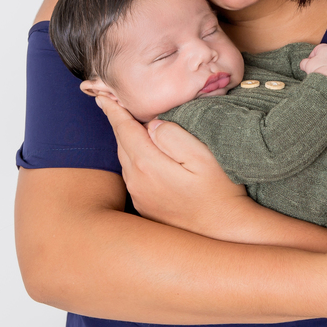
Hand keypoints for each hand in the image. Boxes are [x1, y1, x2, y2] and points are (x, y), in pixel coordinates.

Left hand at [94, 95, 248, 236]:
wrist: (224, 230)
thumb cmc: (219, 190)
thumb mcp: (203, 156)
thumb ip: (174, 135)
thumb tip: (152, 124)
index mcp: (147, 165)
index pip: (124, 129)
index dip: (113, 110)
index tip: (103, 96)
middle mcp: (136, 182)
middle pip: (122, 144)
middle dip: (118, 123)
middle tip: (112, 103)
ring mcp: (139, 197)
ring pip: (126, 160)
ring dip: (127, 142)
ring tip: (130, 125)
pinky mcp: (144, 206)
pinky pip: (133, 176)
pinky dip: (135, 160)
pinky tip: (145, 154)